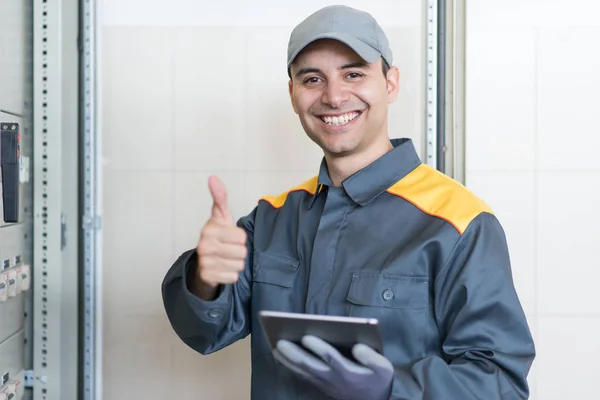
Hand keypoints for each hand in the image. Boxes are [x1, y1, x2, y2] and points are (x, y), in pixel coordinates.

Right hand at [195, 176, 247, 289]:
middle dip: (239, 252)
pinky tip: (223, 269)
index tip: (230, 236)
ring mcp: (204, 262)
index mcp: (209, 229)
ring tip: (226, 258)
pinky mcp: (207, 276)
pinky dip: (231, 275)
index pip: (242, 236)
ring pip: (238, 265)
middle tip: (229, 249)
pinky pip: (233, 277)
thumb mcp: (221, 217)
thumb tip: (213, 178)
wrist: (204, 261)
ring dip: (236, 263)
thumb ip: (220, 198)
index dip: (240, 237)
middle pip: (242, 252)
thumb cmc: (218, 236)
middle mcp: (204, 245)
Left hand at [273, 335, 393, 399]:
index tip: (306, 336)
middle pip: (309, 365)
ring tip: (276, 348)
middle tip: (280, 341)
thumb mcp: (384, 369)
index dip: (317, 347)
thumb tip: (357, 347)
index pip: (330, 358)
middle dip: (294, 353)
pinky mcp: (321, 386)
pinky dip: (292, 367)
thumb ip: (371, 357)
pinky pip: (303, 376)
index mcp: (347, 372)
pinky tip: (283, 359)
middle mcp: (333, 378)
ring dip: (288, 360)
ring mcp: (325, 383)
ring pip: (303, 371)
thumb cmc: (378, 382)